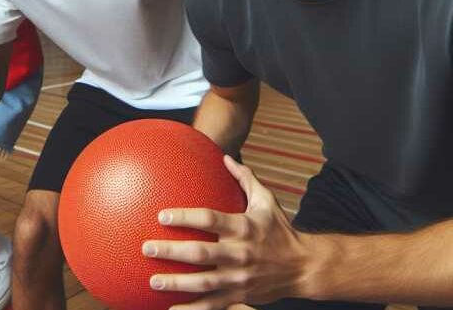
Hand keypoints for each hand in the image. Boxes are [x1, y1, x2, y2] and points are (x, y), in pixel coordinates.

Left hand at [142, 156, 310, 307]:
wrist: (304, 267)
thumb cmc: (280, 230)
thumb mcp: (267, 201)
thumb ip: (245, 178)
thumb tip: (225, 156)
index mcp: (244, 227)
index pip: (210, 219)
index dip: (185, 217)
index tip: (162, 216)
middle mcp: (240, 253)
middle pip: (201, 253)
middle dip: (172, 252)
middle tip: (147, 248)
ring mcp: (239, 278)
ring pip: (203, 283)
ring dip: (176, 283)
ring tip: (153, 281)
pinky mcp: (240, 295)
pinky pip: (213, 306)